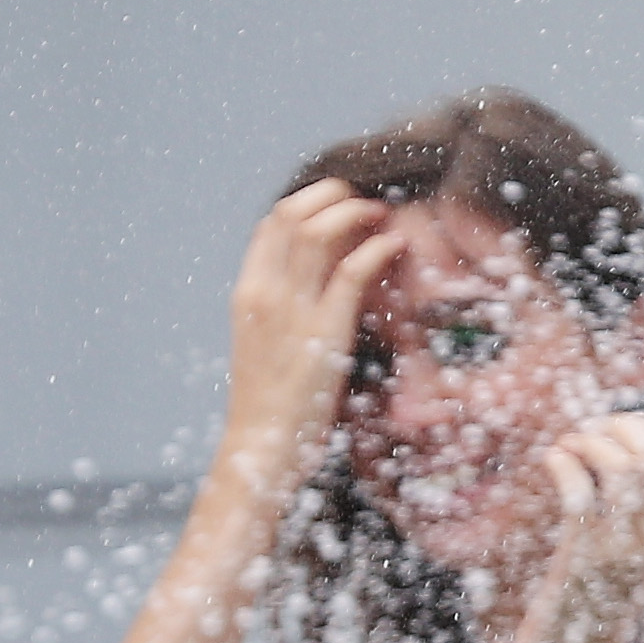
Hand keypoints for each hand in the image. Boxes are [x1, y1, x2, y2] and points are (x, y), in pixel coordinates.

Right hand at [219, 180, 407, 478]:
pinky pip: (352, 272)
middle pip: (293, 212)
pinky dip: (377, 248)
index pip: (273, 224)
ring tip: (383, 214)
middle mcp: (264, 292)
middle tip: (366, 199)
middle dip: (333, 194)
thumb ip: (284, 309)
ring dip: (356, 212)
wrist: (261, 448)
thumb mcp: (267, 345)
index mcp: (248, 293)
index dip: (309, 202)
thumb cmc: (271, 404)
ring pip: (319, 230)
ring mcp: (291, 310)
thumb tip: (319, 281)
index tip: (340, 204)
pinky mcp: (324, 332)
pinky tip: (395, 245)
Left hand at [524, 413, 643, 642]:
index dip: (641, 426)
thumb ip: (635, 513)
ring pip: (621, 465)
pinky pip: (580, 492)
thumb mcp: (629, 555)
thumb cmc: (594, 605)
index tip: (610, 428)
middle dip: (616, 426)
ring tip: (567, 446)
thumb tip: (619, 455)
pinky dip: (564, 464)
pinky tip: (552, 460)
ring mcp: (624, 546)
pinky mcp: (586, 556)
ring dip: (588, 442)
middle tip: (585, 433)